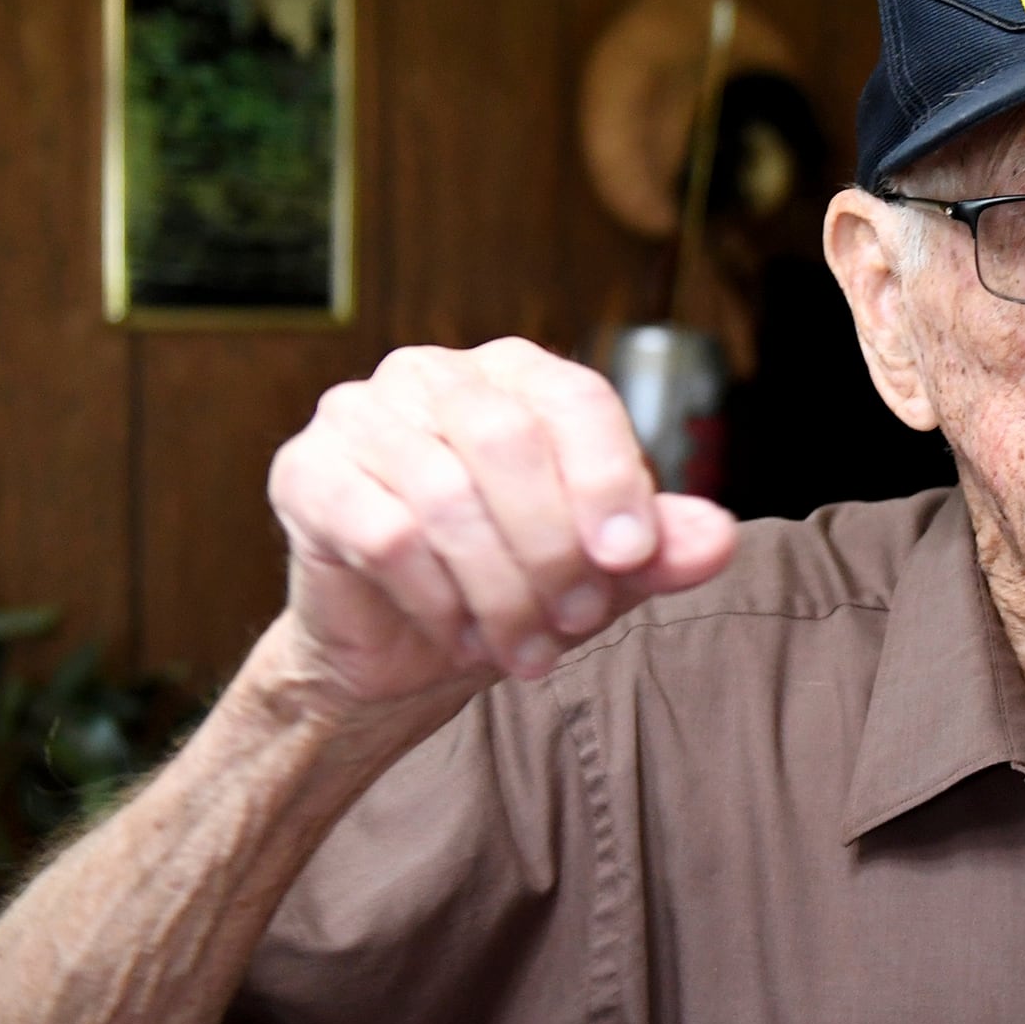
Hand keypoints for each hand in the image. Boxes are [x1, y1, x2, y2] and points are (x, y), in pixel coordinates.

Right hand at [266, 338, 737, 708]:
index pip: (575, 399)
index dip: (611, 478)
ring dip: (498, 588)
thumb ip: (659, 549)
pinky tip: (458, 635)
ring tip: (526, 650)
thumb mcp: (601, 574)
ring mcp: (359, 414)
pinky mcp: (305, 472)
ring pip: (447, 495)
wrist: (402, 650)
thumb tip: (718, 537)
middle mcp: (434, 373)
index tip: (630, 558)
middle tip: (576, 622)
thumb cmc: (510, 584)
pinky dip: (437, 599)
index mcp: (516, 373)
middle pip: (510, 443)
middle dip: (553, 548)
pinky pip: (385, 533)